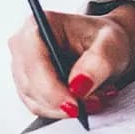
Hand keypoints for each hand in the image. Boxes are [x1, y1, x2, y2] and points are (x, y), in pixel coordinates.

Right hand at [7, 5, 134, 119]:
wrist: (105, 45)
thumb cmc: (104, 38)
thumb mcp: (112, 44)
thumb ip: (98, 63)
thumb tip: (78, 85)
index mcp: (39, 25)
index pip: (34, 63)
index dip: (52, 89)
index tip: (75, 105)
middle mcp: (24, 44)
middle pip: (31, 86)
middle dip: (63, 101)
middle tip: (94, 102)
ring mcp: (22, 66)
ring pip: (35, 101)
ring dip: (65, 106)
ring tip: (94, 97)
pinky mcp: (28, 85)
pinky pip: (40, 107)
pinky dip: (63, 109)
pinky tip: (82, 99)